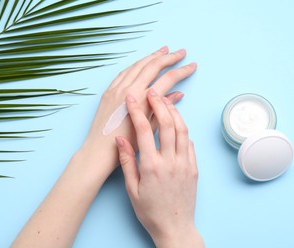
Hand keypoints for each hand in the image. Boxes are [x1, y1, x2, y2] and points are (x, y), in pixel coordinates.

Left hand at [80, 47, 196, 173]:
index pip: (168, 79)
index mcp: (143, 100)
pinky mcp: (108, 91)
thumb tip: (178, 94)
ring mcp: (117, 88)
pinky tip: (141, 63)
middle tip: (181, 52)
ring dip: (152, 56)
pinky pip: (124, 72)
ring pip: (138, 65)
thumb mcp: (150, 127)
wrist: (100, 150)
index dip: (182, 71)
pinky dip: (136, 65)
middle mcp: (130, 89)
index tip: (192, 66)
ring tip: (163, 51)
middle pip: (153, 66)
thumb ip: (163, 108)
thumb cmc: (127, 144)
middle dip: (169, 57)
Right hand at [115, 90, 209, 247]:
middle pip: (167, 124)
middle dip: (159, 103)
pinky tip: (176, 123)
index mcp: (151, 166)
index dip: (137, 111)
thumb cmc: (150, 211)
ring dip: (174, 112)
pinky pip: (189, 143)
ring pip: (182, 129)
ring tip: (165, 100)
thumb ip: (127, 161)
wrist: (174, 228)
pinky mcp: (194, 168)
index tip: (132, 98)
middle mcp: (170, 161)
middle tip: (152, 91)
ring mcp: (185, 164)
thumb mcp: (132, 189)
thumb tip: (120, 138)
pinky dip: (183, 129)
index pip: (143, 131)